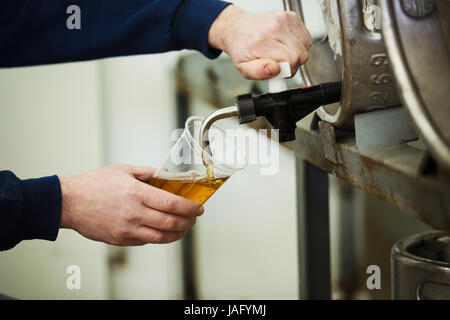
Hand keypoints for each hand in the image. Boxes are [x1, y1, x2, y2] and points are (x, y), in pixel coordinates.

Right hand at [59, 164, 203, 245]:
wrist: (69, 202)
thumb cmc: (94, 184)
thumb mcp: (123, 170)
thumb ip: (147, 173)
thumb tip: (166, 175)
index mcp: (135, 193)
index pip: (171, 203)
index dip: (188, 207)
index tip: (198, 208)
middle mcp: (133, 213)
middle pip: (170, 222)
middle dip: (187, 221)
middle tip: (194, 217)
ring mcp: (127, 229)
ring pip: (161, 237)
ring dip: (178, 233)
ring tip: (184, 227)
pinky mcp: (120, 239)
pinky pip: (146, 242)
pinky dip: (159, 237)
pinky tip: (164, 231)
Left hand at [209, 5, 312, 79]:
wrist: (238, 29)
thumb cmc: (242, 48)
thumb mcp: (243, 67)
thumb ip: (258, 72)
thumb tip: (274, 69)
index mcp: (262, 41)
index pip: (291, 60)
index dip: (288, 71)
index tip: (280, 70)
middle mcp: (274, 27)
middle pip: (301, 54)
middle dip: (293, 64)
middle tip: (281, 63)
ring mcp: (284, 19)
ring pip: (306, 45)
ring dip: (297, 53)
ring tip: (282, 53)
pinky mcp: (291, 16)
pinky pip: (306, 37)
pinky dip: (299, 44)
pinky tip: (286, 44)